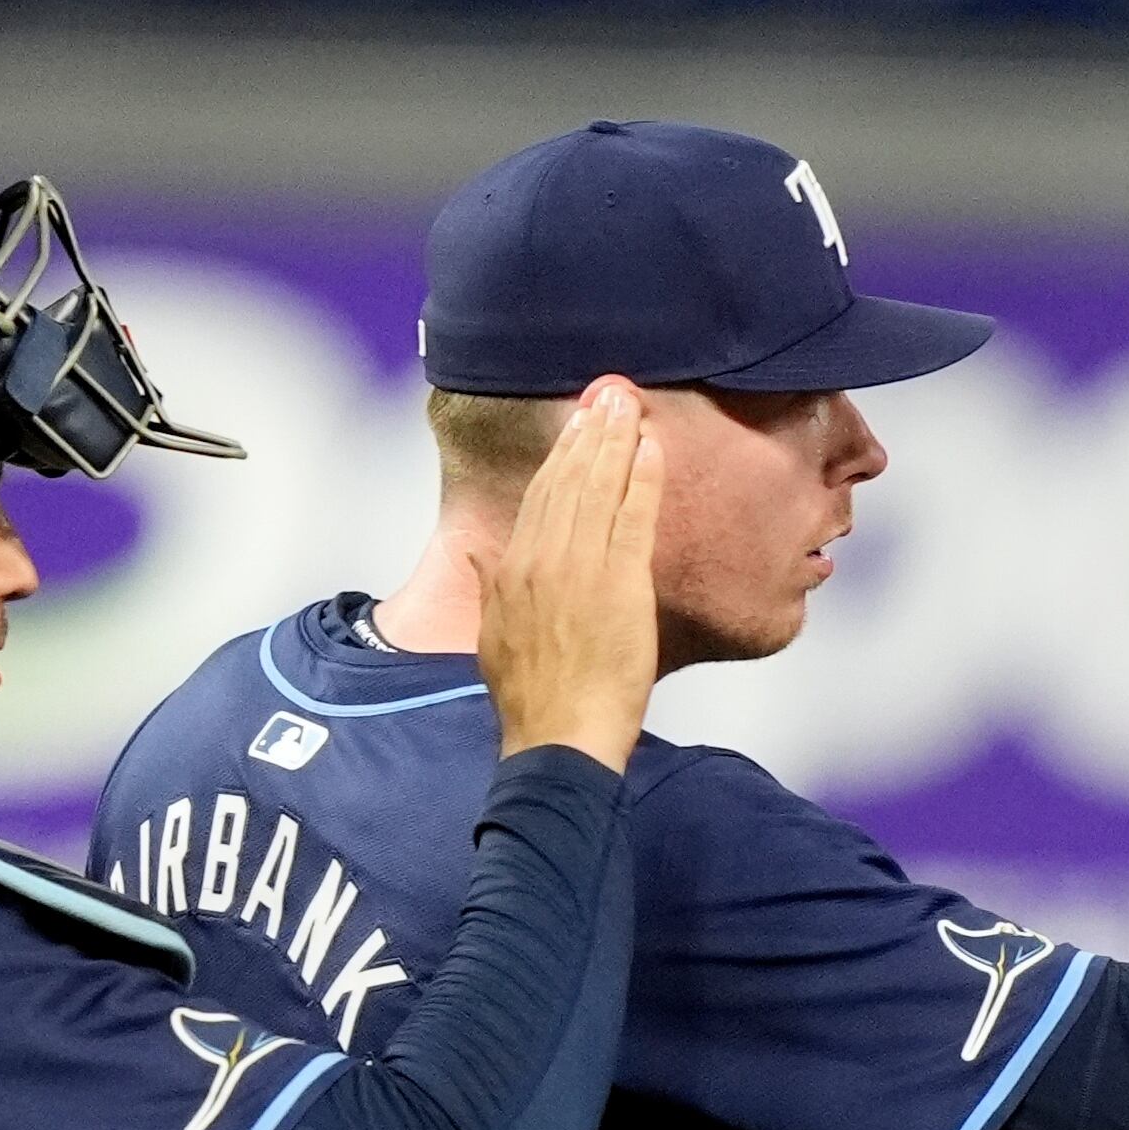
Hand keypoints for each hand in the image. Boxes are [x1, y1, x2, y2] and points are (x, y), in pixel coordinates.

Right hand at [477, 377, 666, 769]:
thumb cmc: (530, 699)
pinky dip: (642, 479)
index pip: (540, 495)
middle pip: (569, 480)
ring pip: (599, 488)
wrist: (557, 737)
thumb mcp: (493, 637)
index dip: (561, 454)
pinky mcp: (620, 585)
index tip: (576, 421)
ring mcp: (582, 569)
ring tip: (628, 405)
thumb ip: (488, 587)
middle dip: (589, 431)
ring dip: (616, 441)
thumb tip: (477, 552)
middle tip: (608, 392)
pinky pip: (632, 518)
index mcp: (514, 569)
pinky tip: (652, 448)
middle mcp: (544, 559)